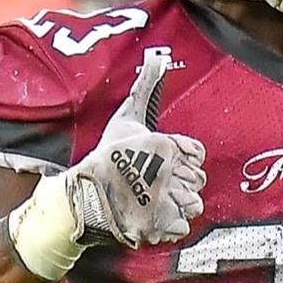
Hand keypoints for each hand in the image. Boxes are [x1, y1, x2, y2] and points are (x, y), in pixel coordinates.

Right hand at [63, 50, 206, 248]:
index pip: (198, 154)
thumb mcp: (127, 118)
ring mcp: (167, 200)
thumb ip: (146, 87)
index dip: (184, 159)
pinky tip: (154, 216)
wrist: (84, 197)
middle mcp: (171, 172)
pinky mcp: (163, 224)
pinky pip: (184, 226)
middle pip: (199, 180)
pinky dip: (171, 225)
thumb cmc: (106, 157)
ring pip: (195, 203)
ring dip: (179, 204)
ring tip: (157, 200)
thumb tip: (157, 56)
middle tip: (156, 183)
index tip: (165, 163)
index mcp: (165, 145)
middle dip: (181, 182)